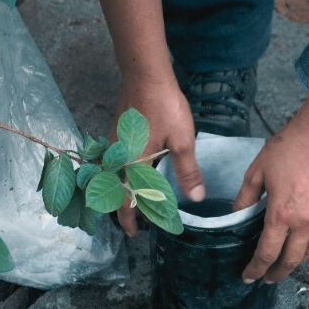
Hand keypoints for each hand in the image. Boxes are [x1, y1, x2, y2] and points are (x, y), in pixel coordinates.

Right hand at [114, 73, 204, 235]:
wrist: (145, 75)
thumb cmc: (164, 107)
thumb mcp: (181, 141)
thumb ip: (186, 171)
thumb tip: (195, 199)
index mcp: (132, 164)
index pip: (126, 200)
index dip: (130, 219)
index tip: (134, 234)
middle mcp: (117, 157)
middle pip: (115, 190)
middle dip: (125, 207)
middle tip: (139, 220)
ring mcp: (113, 143)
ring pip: (114, 176)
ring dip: (123, 190)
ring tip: (138, 199)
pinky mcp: (116, 132)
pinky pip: (115, 162)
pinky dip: (123, 174)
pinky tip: (136, 171)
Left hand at [234, 98, 308, 283]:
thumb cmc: (288, 148)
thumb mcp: (257, 171)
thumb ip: (245, 198)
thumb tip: (236, 215)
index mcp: (283, 214)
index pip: (267, 252)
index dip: (256, 268)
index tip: (249, 277)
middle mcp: (307, 221)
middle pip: (292, 260)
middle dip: (278, 273)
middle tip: (268, 278)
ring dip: (296, 259)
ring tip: (285, 262)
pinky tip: (302, 233)